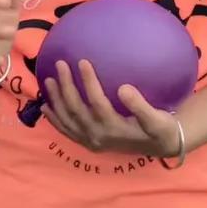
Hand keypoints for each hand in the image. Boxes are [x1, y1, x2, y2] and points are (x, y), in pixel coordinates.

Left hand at [41, 59, 181, 157]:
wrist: (160, 146)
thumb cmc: (160, 128)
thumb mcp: (157, 119)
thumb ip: (140, 106)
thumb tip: (124, 88)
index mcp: (114, 129)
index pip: (96, 102)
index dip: (88, 82)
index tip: (82, 61)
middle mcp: (99, 137)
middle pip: (76, 109)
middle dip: (66, 86)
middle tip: (60, 64)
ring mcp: (92, 141)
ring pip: (67, 120)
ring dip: (56, 100)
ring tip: (48, 79)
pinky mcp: (89, 142)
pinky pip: (67, 131)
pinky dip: (55, 119)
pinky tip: (45, 107)